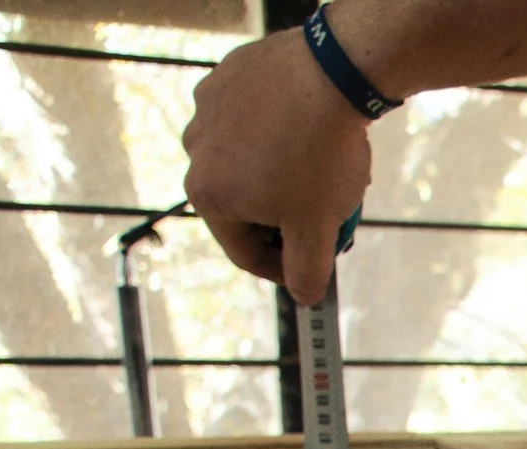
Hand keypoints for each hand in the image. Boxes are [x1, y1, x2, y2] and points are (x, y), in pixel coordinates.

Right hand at [182, 23, 375, 304]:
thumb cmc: (319, 157)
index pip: (245, 253)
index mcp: (208, 196)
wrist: (330, 74)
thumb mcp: (317, 228)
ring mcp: (208, 110)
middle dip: (287, 218)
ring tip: (324, 171)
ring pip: (249, 161)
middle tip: (328, 216)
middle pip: (245, 206)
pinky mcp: (228, 78)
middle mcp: (195, 152)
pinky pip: (255, 120)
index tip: (316, 267)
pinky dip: (279, 133)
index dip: (286, 269)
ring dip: (282, 175)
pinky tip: (311, 131)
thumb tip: (304, 296)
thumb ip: (307, 271)